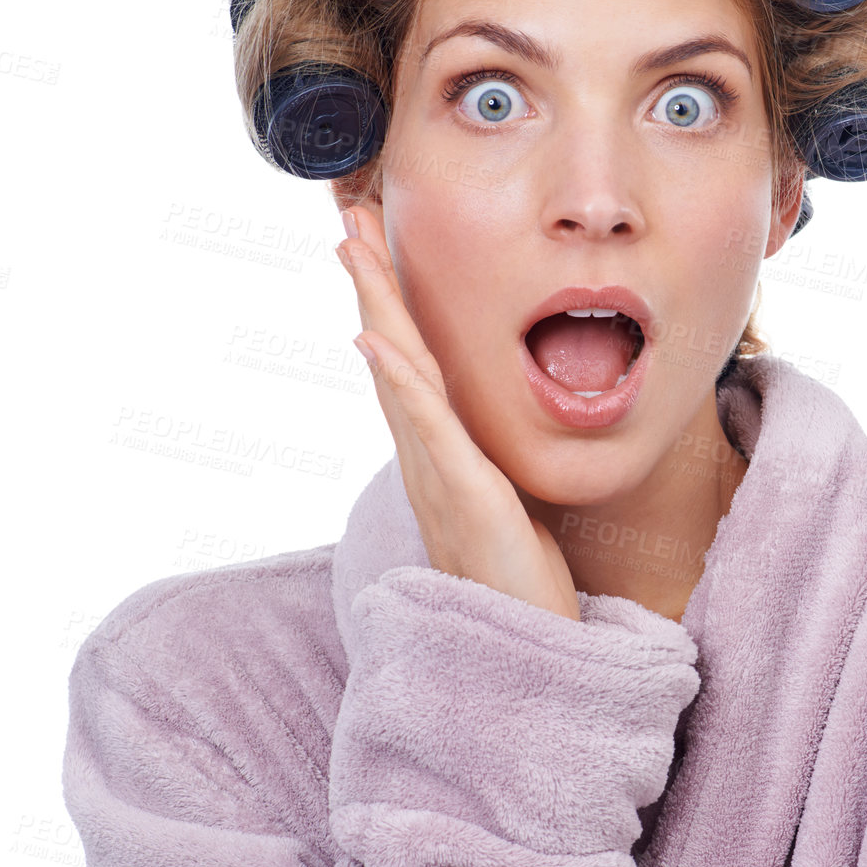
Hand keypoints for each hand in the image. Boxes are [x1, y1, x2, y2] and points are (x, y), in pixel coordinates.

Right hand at [335, 200, 581, 622]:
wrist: (520, 647)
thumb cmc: (514, 580)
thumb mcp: (504, 501)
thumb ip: (484, 462)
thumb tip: (483, 431)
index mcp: (442, 450)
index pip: (411, 362)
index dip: (392, 303)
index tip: (377, 247)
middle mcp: (428, 454)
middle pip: (392, 351)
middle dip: (372, 282)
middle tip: (346, 218)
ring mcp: (438, 472)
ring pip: (399, 372)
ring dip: (376, 306)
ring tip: (352, 248)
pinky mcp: (462, 493)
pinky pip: (427, 426)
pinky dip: (398, 380)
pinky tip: (376, 339)